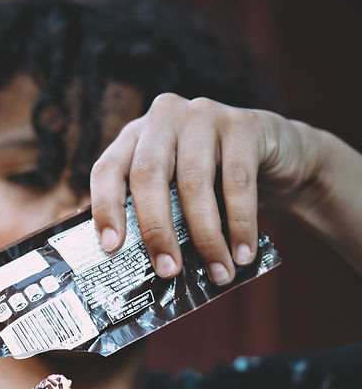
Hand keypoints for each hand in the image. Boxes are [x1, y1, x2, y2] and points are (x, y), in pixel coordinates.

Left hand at [90, 93, 321, 282]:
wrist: (281, 162)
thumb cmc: (218, 188)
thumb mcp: (179, 196)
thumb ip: (157, 217)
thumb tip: (138, 270)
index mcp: (136, 136)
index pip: (108, 168)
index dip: (106, 207)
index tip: (112, 248)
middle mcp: (164, 117)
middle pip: (147, 175)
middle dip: (156, 230)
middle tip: (169, 271)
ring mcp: (203, 114)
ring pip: (193, 182)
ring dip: (206, 237)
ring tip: (219, 273)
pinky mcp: (243, 123)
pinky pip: (238, 181)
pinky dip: (241, 224)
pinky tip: (244, 254)